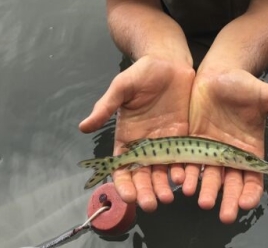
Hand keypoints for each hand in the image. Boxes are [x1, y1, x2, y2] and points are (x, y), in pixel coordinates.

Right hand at [79, 55, 194, 210]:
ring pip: (162, 171)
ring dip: (163, 186)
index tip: (127, 195)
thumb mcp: (122, 87)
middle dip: (145, 191)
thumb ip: (105, 107)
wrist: (169, 62)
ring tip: (167, 196)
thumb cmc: (142, 73)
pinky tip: (184, 178)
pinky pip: (182, 158)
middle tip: (152, 204)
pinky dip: (182, 170)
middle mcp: (145, 144)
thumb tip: (83, 126)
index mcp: (127, 136)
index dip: (123, 182)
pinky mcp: (183, 136)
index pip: (122, 166)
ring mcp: (165, 142)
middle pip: (143, 175)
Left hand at [185, 68, 267, 222]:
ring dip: (205, 189)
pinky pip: (190, 160)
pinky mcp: (193, 139)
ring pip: (209, 175)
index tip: (245, 203)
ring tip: (201, 200)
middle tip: (223, 215)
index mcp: (251, 149)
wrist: (220, 70)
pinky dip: (185, 171)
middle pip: (230, 183)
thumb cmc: (246, 84)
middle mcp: (231, 154)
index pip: (253, 178)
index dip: (250, 192)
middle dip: (227, 199)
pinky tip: (181, 180)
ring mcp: (211, 148)